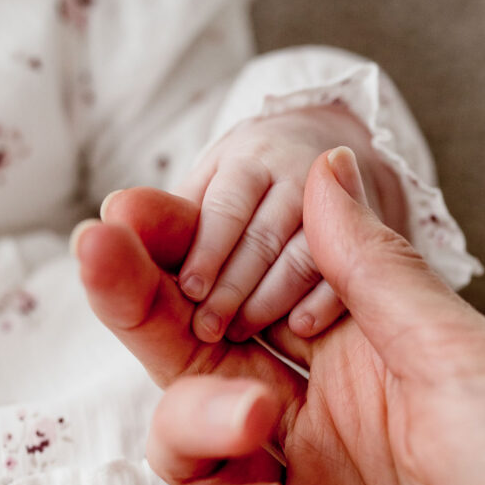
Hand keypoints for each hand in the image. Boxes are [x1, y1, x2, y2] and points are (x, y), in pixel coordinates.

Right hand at [76, 148, 484, 484]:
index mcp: (360, 375)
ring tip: (257, 431)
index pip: (246, 305)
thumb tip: (325, 167)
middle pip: (190, 372)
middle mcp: (316, 446)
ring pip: (180, 467)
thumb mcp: (462, 358)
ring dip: (193, 433)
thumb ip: (374, 272)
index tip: (132, 211)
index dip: (183, 258)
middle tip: (100, 252)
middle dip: (139, 309)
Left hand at [173, 104, 391, 341]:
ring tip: (239, 332)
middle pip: (264, 235)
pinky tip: (299, 328)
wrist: (321, 152)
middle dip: (233, 284)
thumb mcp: (210, 183)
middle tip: (208, 328)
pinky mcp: (369, 232)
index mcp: (250, 159)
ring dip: (270, 299)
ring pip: (305, 256)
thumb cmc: (246, 185)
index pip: (227, 205)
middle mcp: (296, 173)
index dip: (207, 248)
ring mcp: (336, 204)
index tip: (189, 290)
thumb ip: (175, 214)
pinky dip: (324, 302)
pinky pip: (347, 272)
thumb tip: (115, 215)